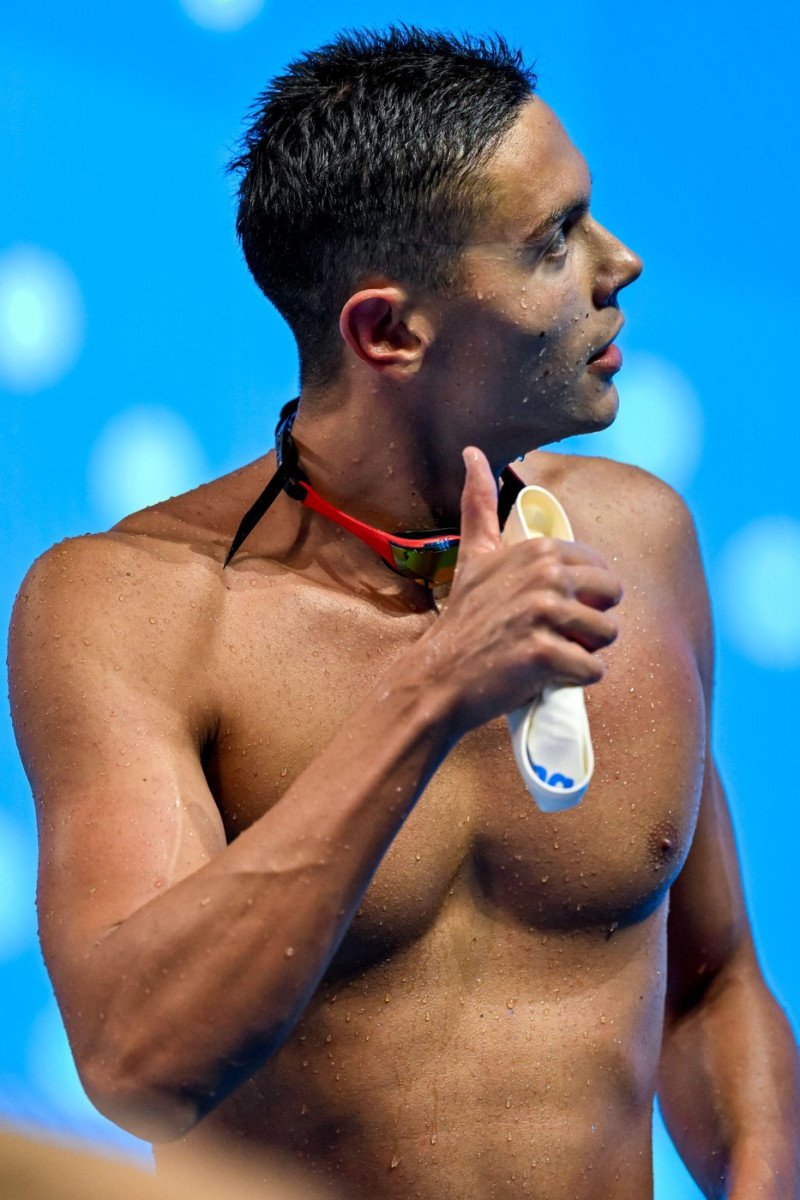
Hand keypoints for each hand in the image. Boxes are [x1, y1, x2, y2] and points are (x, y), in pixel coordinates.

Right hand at [418, 446, 621, 735]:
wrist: (439, 676)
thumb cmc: (465, 618)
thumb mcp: (474, 553)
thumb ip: (480, 503)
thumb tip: (472, 451)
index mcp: (539, 549)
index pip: (602, 572)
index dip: (581, 597)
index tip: (544, 610)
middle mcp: (545, 575)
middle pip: (611, 602)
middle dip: (589, 624)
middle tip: (549, 635)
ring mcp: (544, 614)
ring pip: (606, 636)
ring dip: (584, 652)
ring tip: (547, 653)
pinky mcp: (544, 654)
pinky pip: (592, 670)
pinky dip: (573, 679)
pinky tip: (544, 676)